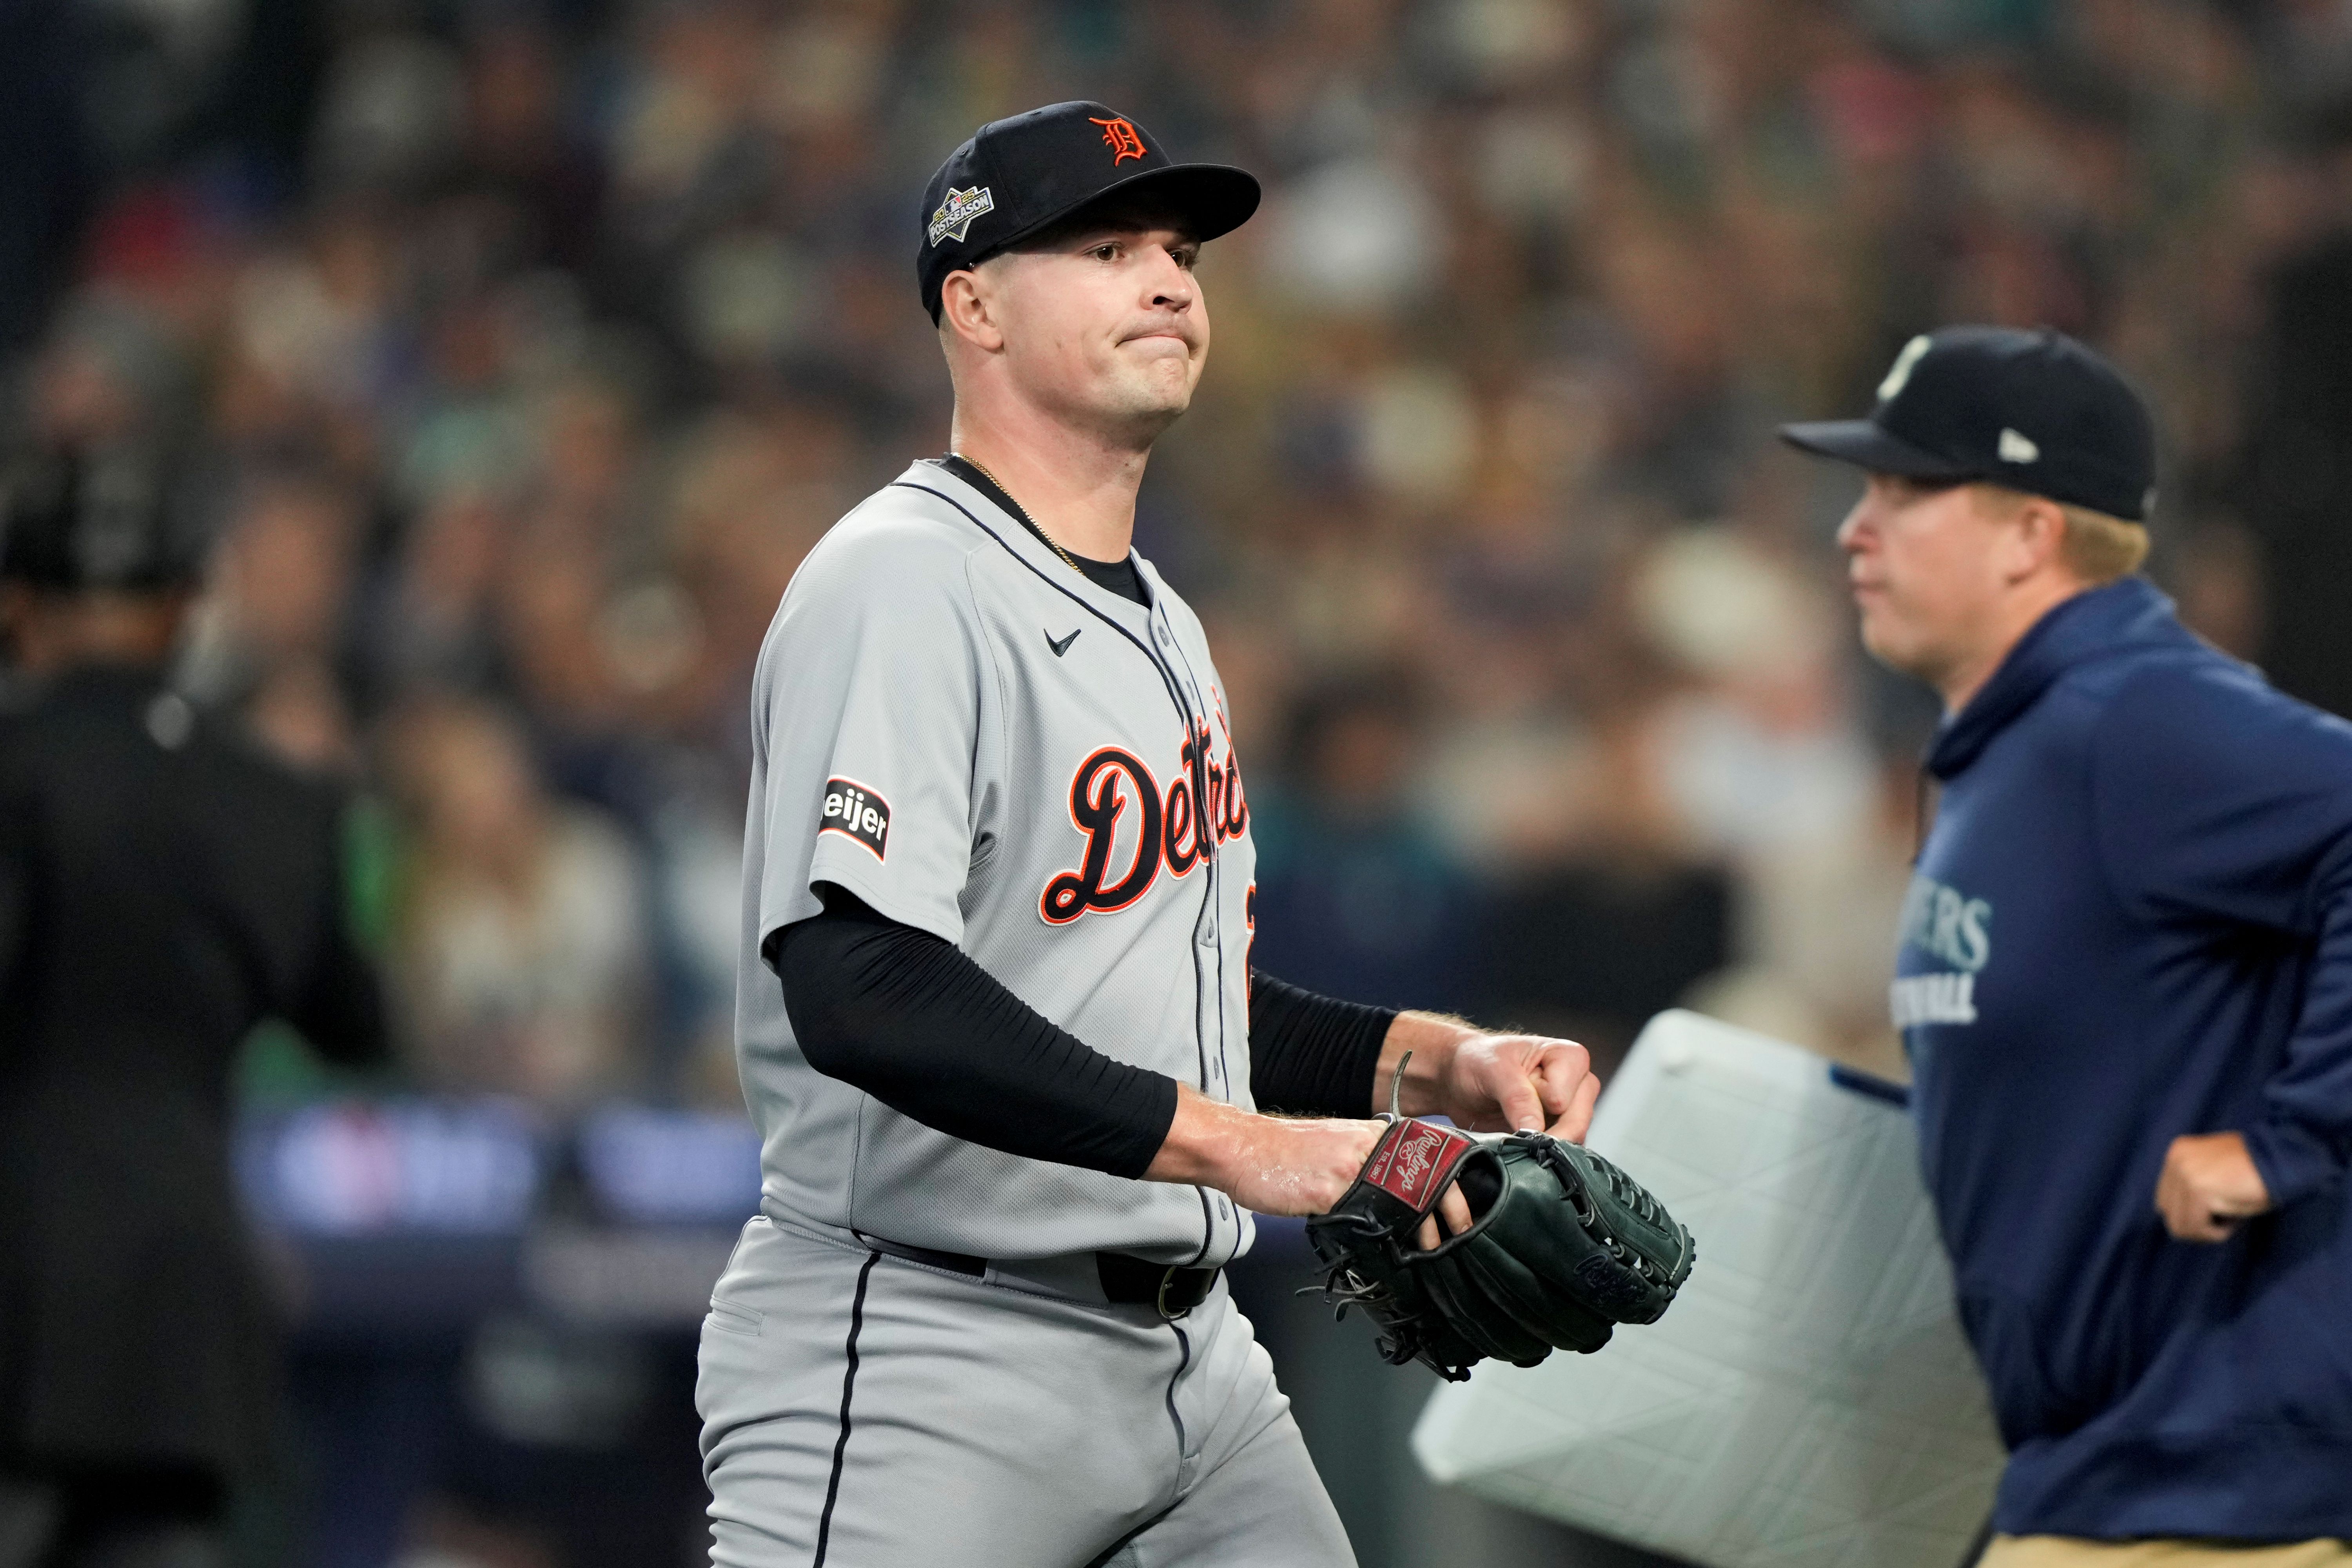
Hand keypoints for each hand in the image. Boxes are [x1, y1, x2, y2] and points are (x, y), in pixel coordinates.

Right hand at [1141, 1089, 1473, 1251]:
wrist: (1244, 1148)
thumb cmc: (1289, 1154)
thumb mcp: (1341, 1148)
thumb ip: (1373, 1166)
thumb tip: (1402, 1199)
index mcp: (1377, 1135)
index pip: (1433, 1155)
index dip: (1455, 1186)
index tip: (1465, 1213)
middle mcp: (1371, 1147)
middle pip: (1430, 1179)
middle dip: (1451, 1212)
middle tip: (1458, 1237)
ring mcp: (1352, 1167)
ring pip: (1405, 1202)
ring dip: (1423, 1232)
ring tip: (1430, 1251)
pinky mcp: (1330, 1189)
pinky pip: (1366, 1218)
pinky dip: (1383, 1238)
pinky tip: (1391, 1253)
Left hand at [1379, 1015, 1599, 1141]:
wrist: (1461, 1078)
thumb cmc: (1479, 1061)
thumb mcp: (1493, 1070)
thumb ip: (1517, 1097)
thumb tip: (1536, 1131)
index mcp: (1570, 1058)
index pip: (1565, 1098)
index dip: (1537, 1105)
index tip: (1511, 1095)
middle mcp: (1579, 1086)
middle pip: (1576, 1124)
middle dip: (1544, 1136)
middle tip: (1513, 1136)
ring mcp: (1571, 1113)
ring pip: (1571, 1143)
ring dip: (1539, 1148)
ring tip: (1510, 1137)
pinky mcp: (1559, 1134)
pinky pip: (1560, 1155)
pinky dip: (1538, 1157)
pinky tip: (1517, 1149)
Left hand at [2155, 1131, 2272, 1242]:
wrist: (2285, 1160)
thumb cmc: (2258, 1171)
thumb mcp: (2216, 1173)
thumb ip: (2194, 1186)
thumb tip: (2180, 1219)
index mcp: (2179, 1152)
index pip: (2165, 1199)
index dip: (2188, 1216)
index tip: (2214, 1218)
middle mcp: (2176, 1160)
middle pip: (2168, 1213)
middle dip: (2195, 1225)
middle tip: (2224, 1223)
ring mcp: (2185, 1173)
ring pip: (2179, 1225)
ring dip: (2206, 1231)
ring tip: (2232, 1219)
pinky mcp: (2198, 1189)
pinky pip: (2197, 1227)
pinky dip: (2217, 1233)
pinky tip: (2236, 1221)